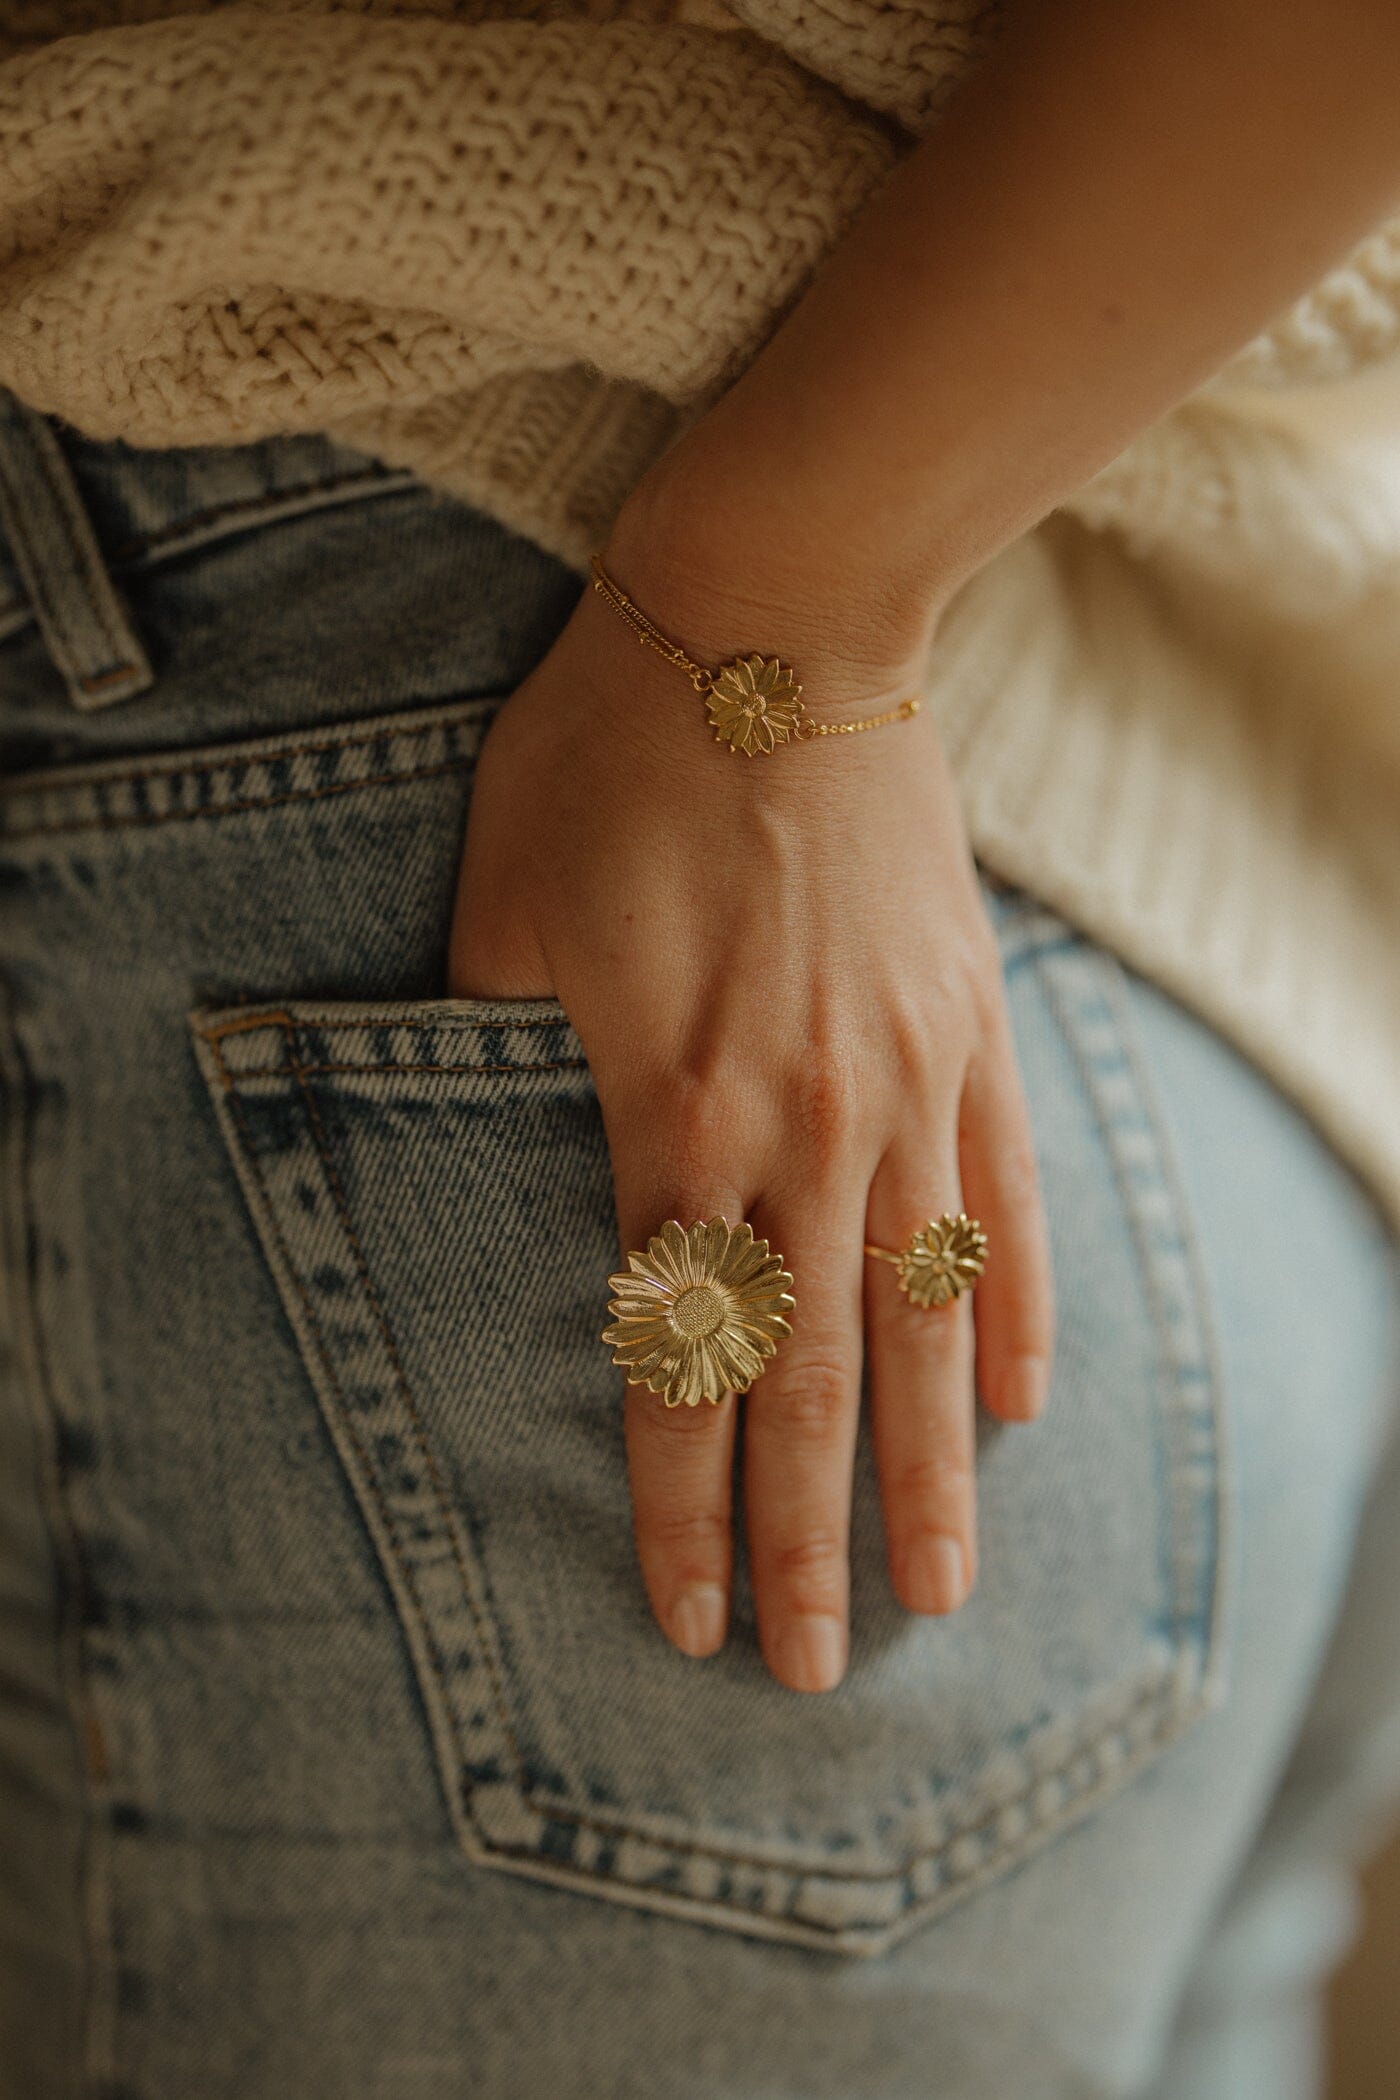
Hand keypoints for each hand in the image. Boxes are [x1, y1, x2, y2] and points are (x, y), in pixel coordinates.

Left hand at [448, 482, 1053, 1693]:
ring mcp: (910, 1083)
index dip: (675, 1503)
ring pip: (924, 1323)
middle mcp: (808, 1126)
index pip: (678, 1357)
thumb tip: (486, 1150)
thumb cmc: (612, 755)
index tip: (679, 1618)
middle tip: (809, 1671)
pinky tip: (1021, 1407)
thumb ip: (493, 1057)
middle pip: (811, 1380)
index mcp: (676, 1110)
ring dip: (925, 1472)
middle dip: (803, 1543)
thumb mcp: (499, 908)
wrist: (773, 620)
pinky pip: (1010, 1204)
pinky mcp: (973, 1027)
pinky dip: (1015, 1315)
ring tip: (940, 1596)